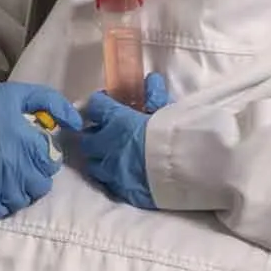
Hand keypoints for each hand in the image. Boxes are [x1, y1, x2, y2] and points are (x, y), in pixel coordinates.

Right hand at [0, 81, 69, 222]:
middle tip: (21, 169)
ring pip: (19, 201)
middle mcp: (16, 169)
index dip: (44, 160)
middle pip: (38, 187)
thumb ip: (54, 105)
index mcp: (29, 146)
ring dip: (17, 193)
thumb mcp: (21, 94)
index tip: (33, 154)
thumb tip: (77, 123)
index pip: (51, 165)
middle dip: (34, 178)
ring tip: (7, 181)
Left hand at [57, 71, 172, 208]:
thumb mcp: (167, 109)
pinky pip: (110, 183)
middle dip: (94, 134)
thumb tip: (152, 81)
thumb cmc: (174, 133)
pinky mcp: (121, 190)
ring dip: (100, 158)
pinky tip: (125, 176)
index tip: (105, 102)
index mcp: (116, 121)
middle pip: (87, 138)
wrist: (184, 168)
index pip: (95, 107)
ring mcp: (111, 171)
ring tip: (112, 156)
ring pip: (93, 164)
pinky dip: (114, 178)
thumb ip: (154, 95)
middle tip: (105, 132)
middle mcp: (106, 145)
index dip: (99, 103)